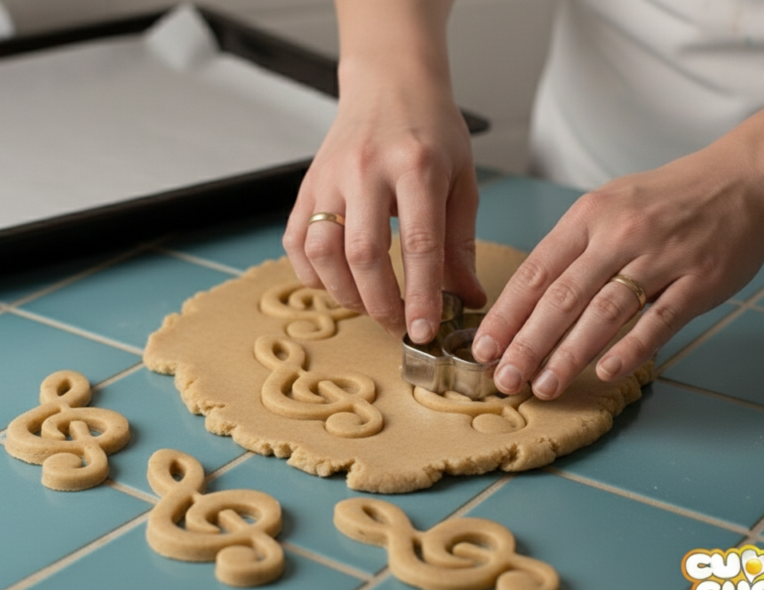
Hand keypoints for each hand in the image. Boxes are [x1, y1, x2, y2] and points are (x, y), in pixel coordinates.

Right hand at [283, 66, 485, 342]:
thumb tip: (467, 299)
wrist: (390, 84)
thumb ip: (461, 243)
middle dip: (381, 304)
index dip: (420, 296)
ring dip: (345, 292)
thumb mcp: (462, 180)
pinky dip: (313, 274)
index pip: (419, 245)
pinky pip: (296, 241)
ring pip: (322, 251)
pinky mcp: (307, 185)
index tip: (424, 332)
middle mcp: (367, 170)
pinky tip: (338, 283)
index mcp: (416, 167)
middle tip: (398, 327)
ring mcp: (330, 177)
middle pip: (364, 254)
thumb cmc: (432, 132)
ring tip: (370, 306)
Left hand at [472, 142, 763, 399]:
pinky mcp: (699, 281)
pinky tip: (604, 373)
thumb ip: (572, 248)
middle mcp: (620, 234)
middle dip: (528, 343)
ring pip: (604, 313)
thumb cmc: (668, 198)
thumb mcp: (609, 204)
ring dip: (569, 354)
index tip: (484, 347)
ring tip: (545, 385)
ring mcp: (661, 258)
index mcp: (589, 216)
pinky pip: (658, 321)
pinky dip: (630, 349)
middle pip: (563, 297)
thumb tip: (528, 301)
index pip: (537, 271)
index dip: (508, 314)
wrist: (745, 178)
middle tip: (505, 378)